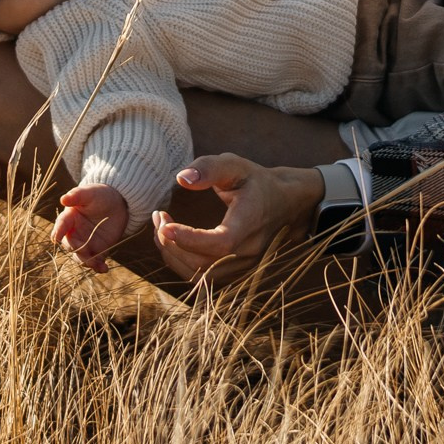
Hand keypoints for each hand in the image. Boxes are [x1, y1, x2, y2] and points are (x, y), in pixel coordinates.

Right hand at [52, 183, 130, 272]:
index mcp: (69, 218)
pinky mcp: (97, 250)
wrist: (117, 203)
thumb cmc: (99, 195)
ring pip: (81, 256)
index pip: (61, 225)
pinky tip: (104, 268)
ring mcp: (85, 243)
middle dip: (76, 249)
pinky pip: (96, 261)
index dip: (58, 231)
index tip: (56, 238)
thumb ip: (77, 195)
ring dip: (86, 262)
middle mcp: (74, 233)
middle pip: (70, 245)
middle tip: (84, 251)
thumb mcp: (90, 193)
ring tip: (95, 264)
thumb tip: (63, 199)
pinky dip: (98, 266)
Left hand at [152, 154, 324, 287]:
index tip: (165, 224)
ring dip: (173, 255)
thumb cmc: (256, 182)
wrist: (284, 204)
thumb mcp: (235, 165)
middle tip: (159, 218)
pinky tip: (173, 240)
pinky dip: (182, 262)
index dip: (190, 239)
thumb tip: (181, 179)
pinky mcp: (234, 273)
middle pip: (204, 265)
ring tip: (161, 228)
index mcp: (250, 223)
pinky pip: (202, 278)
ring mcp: (243, 267)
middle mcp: (249, 251)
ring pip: (199, 276)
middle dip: (172, 244)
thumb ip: (208, 168)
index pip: (221, 243)